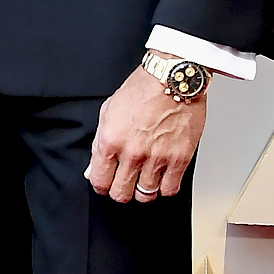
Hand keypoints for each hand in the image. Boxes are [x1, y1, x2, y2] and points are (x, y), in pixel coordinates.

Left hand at [86, 68, 206, 203]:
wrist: (173, 78)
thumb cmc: (142, 90)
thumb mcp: (108, 112)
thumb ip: (99, 143)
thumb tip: (93, 168)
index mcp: (111, 141)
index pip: (100, 181)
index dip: (101, 185)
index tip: (106, 183)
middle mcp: (133, 153)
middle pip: (122, 194)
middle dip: (121, 191)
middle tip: (125, 183)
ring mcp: (157, 158)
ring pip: (146, 195)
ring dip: (144, 191)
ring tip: (145, 180)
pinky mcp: (180, 158)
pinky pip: (170, 189)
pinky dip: (165, 188)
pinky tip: (163, 178)